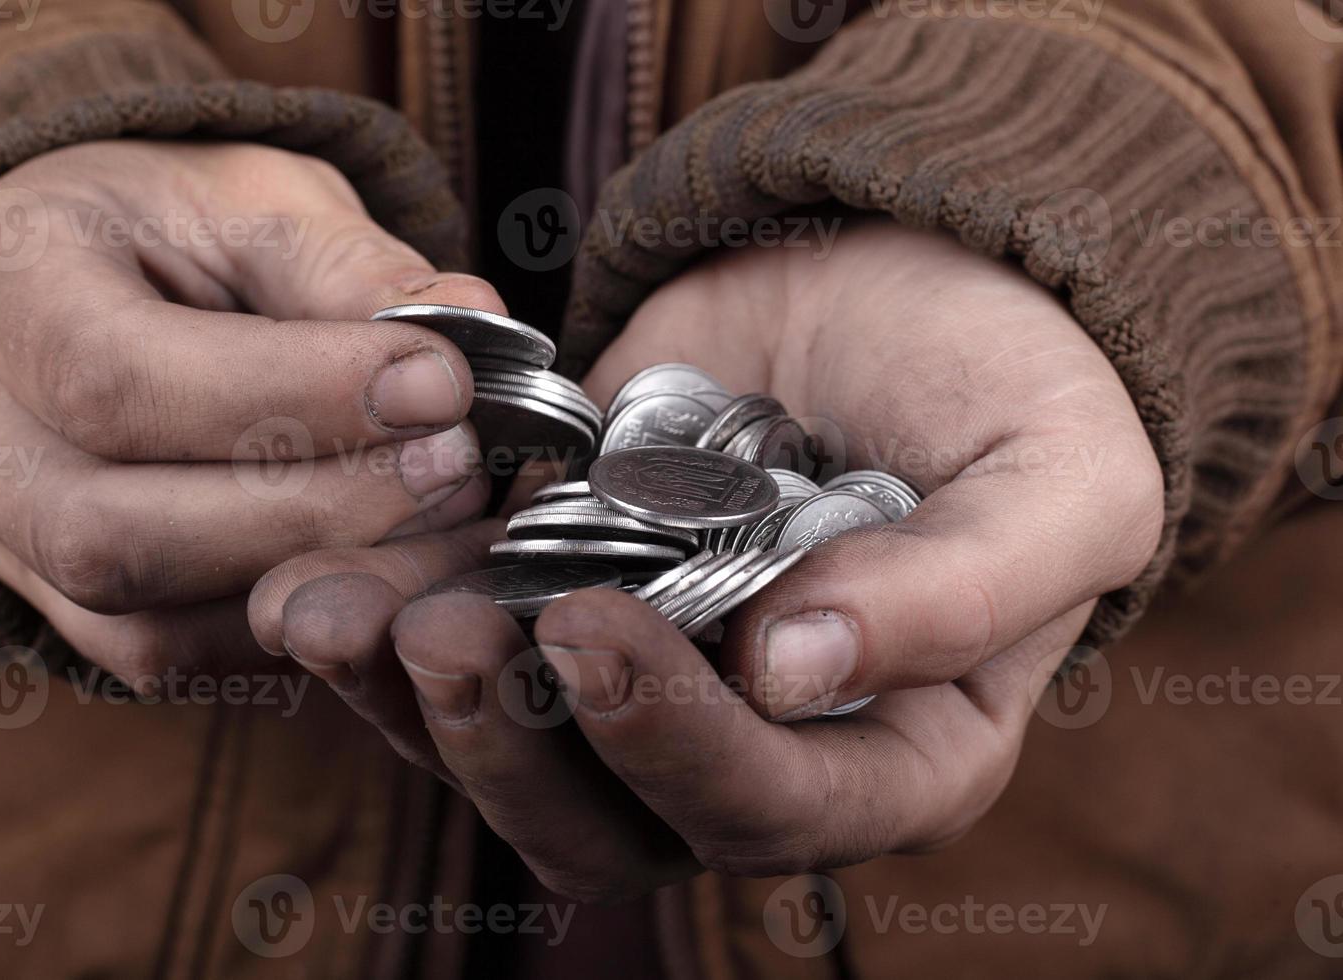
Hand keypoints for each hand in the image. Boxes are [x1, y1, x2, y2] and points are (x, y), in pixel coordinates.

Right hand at [0, 140, 495, 686]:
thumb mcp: (263, 202)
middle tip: (458, 465)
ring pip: (143, 623)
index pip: (119, 377)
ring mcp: (7, 539)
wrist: (98, 281)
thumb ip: (353, 266)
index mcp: (6, 291)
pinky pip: (173, 658)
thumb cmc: (180, 229)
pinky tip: (394, 569)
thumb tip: (475, 324)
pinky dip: (292, 623)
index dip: (296, 396)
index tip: (443, 382)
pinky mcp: (66, 609)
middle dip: (315, 509)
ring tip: (444, 522)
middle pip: (116, 531)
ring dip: (318, 583)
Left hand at [256, 218, 1163, 897]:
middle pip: (607, 823)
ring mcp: (645, 682)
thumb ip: (964, 588)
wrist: (902, 278)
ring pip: (505, 755)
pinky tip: (317, 577)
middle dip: (506, 740)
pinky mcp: (562, 601)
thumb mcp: (1060, 477)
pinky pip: (458, 653)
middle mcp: (756, 751)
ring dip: (407, 698)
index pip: (770, 808)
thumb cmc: (1010, 383)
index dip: (671, 741)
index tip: (592, 621)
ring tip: (324, 609)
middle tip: (438, 628)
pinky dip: (383, 626)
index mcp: (895, 756)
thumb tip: (797, 670)